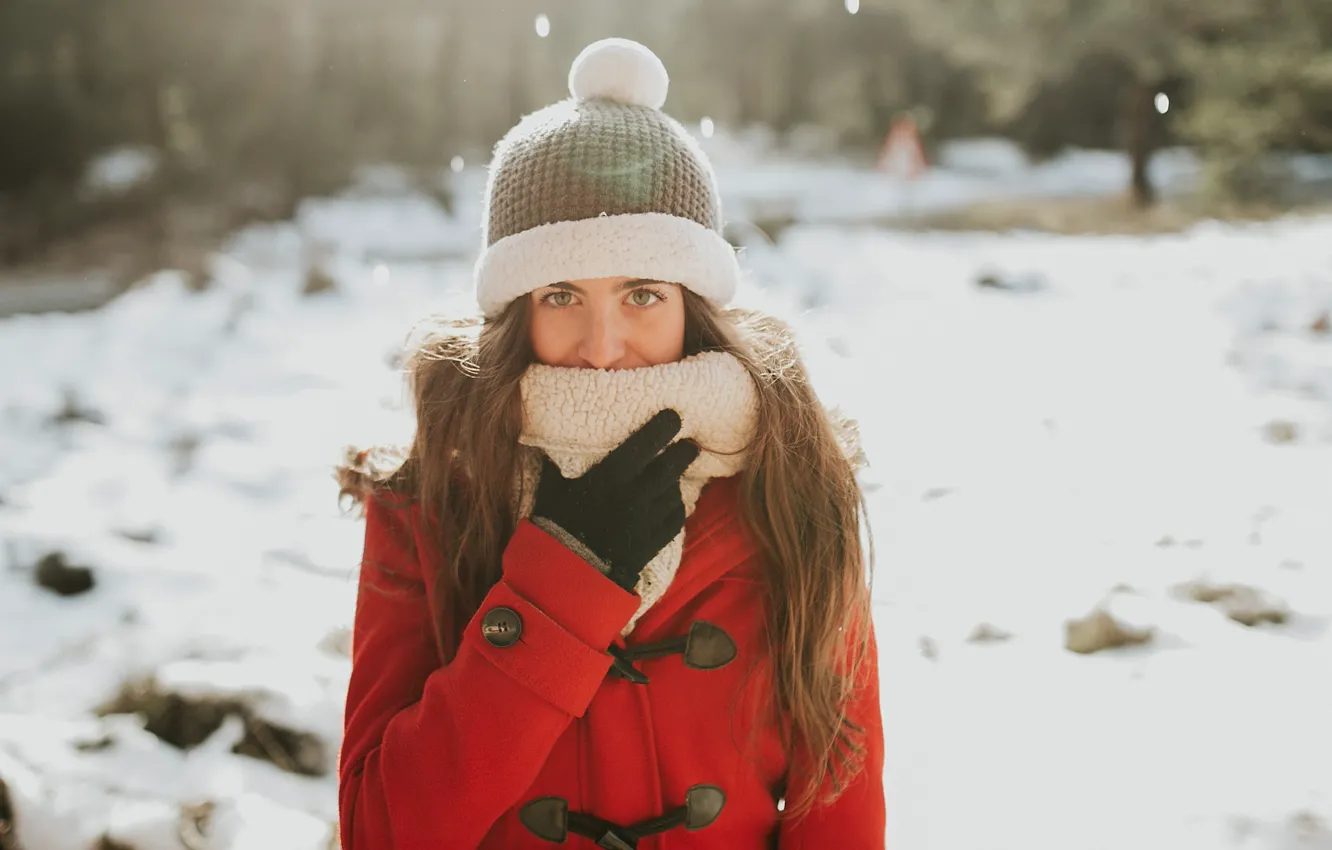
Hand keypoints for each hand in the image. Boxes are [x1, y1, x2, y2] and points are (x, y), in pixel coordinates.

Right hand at [531, 409, 698, 592]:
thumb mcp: (552, 489)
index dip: (665, 426)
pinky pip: (674, 519)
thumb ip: (558, 463)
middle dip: (684, 452)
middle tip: (689, 444)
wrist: (568, 575)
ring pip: (675, 492)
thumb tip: (551, 436)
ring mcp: (648, 521)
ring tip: (676, 472)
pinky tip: (673, 501)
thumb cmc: (555, 527)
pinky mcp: (653, 543)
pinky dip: (677, 507)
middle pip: (672, 466)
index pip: (648, 443)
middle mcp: (636, 495)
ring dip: (678, 479)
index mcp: (612, 477)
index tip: (674, 416)